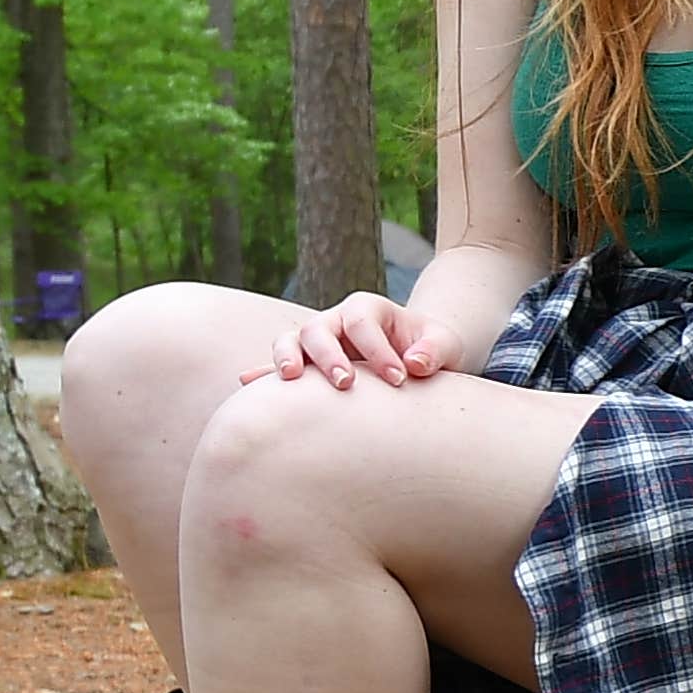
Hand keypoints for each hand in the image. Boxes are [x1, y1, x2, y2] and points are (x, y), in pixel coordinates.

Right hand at [265, 290, 456, 391]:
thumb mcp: (445, 345)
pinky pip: (276, 367)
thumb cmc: (430, 350)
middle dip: (328, 355)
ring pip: (289, 341)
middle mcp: (335, 321)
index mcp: (367, 309)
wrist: (414, 361)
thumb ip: (436, 350)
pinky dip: (262, 374)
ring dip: (287, 358)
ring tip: (292, 379)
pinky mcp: (305, 365)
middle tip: (345, 383)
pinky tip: (247, 384)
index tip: (399, 379)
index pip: (361, 322)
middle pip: (318, 328)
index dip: (377, 349)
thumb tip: (416, 365)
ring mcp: (316, 343)